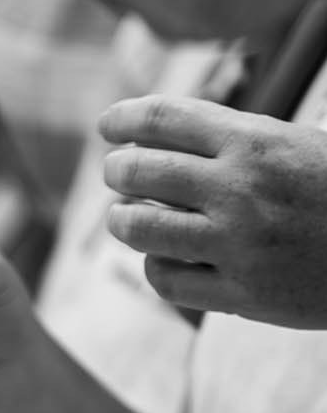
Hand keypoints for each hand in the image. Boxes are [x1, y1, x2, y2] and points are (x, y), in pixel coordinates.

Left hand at [99, 94, 326, 328]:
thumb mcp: (304, 144)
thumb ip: (241, 138)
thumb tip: (164, 127)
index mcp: (258, 140)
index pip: (162, 118)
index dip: (123, 119)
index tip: (107, 127)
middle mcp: (241, 188)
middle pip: (137, 170)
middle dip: (118, 171)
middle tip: (119, 174)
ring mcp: (240, 243)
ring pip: (140, 227)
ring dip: (123, 219)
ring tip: (126, 216)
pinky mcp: (245, 294)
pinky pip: (167, 280)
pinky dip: (156, 267)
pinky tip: (163, 259)